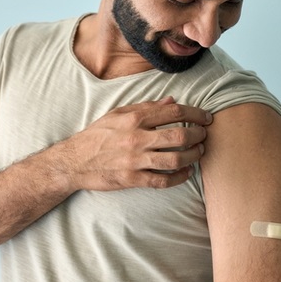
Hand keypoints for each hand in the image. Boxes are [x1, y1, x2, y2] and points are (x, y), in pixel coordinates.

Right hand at [57, 96, 212, 190]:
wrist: (74, 161)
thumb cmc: (97, 135)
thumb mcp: (118, 114)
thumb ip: (146, 107)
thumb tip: (171, 101)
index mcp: (134, 119)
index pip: (173, 111)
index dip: (195, 113)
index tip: (206, 117)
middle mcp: (136, 138)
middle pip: (179, 135)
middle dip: (198, 134)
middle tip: (205, 135)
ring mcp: (135, 160)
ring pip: (175, 158)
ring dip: (192, 155)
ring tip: (198, 152)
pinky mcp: (132, 179)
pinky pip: (163, 180)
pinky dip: (179, 177)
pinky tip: (186, 172)